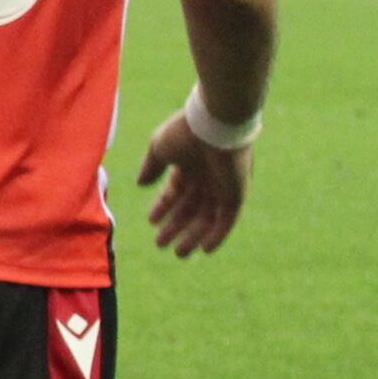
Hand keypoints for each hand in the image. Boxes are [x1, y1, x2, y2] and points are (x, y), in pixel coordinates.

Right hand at [135, 113, 250, 255]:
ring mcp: (223, 186)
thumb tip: (140, 184)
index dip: (163, 207)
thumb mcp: (159, 148)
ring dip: (193, 236)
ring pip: (207, 218)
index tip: (151, 221)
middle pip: (191, 209)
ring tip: (179, 253)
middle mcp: (207, 177)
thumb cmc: (185, 132)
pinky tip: (205, 249)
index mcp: (189, 165)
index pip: (176, 192)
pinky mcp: (237, 193)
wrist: (214, 124)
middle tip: (161, 245)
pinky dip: (217, 234)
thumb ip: (151, 167)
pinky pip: (227, 219)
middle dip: (175, 227)